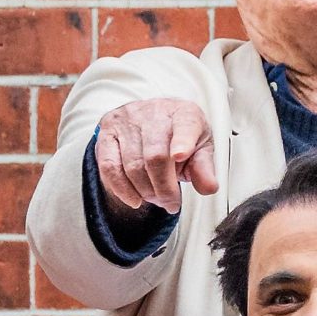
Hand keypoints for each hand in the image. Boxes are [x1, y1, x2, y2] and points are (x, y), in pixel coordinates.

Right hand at [93, 97, 219, 213]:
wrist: (154, 120)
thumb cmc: (181, 138)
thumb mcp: (200, 149)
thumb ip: (204, 168)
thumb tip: (209, 187)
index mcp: (184, 113)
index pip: (184, 126)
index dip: (182, 142)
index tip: (180, 156)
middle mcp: (154, 111)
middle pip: (156, 156)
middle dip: (164, 189)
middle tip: (171, 204)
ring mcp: (127, 120)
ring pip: (133, 165)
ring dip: (146, 191)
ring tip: (156, 199)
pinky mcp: (107, 132)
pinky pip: (109, 166)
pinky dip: (122, 189)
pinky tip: (134, 200)